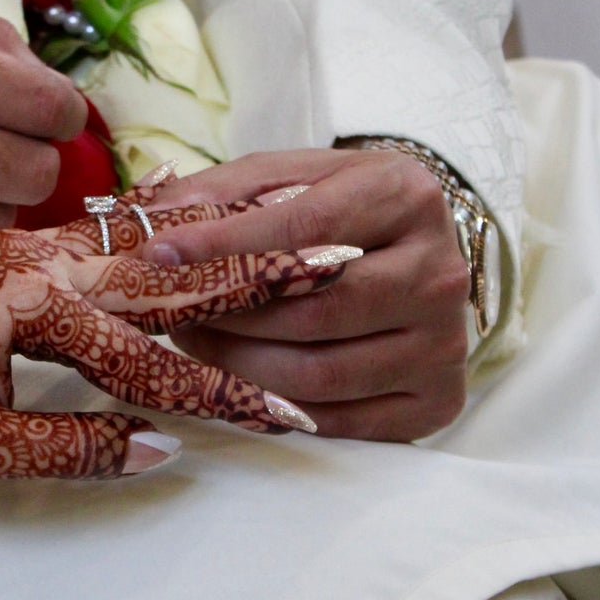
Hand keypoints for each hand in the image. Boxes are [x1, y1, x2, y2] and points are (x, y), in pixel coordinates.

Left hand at [0, 206, 343, 477]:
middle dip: (260, 273)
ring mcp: (30, 250)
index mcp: (25, 300)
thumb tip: (163, 448)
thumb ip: (66, 448)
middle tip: (343, 260)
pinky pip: (117, 247)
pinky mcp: (22, 256)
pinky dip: (177, 243)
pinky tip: (214, 239)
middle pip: (170, 271)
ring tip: (304, 238)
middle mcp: (37, 259)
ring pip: (148, 249)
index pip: (148, 356)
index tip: (289, 418)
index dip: (221, 393)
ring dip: (227, 248)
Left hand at [142, 149, 471, 440]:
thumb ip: (225, 191)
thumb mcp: (291, 178)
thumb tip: (154, 219)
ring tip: (197, 343)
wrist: (414, 256)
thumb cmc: (339, 211)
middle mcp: (441, 271)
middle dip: (226, 317)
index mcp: (407, 196)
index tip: (157, 254)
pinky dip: (276, 407)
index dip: (225, 244)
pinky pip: (339, 421)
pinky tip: (239, 382)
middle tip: (171, 314)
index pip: (307, 227)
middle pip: (313, 311)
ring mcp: (445, 343)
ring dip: (239, 366)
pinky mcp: (438, 400)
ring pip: (319, 374)